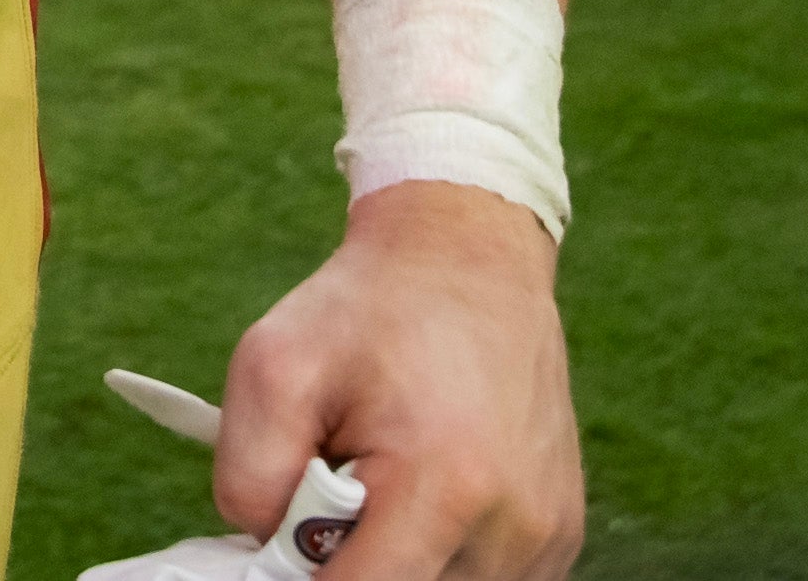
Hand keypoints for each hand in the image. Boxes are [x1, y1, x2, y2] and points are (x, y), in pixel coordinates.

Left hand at [214, 188, 582, 578]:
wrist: (469, 259)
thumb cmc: (366, 311)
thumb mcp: (270, 367)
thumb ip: (249, 482)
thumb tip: (266, 561)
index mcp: (446, 486)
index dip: (305, 580)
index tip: (286, 537)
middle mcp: (513, 527)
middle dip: (350, 563)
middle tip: (333, 491)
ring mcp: (545, 538)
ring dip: (398, 559)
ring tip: (385, 482)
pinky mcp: (558, 538)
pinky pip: (478, 579)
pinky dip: (438, 554)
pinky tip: (426, 492)